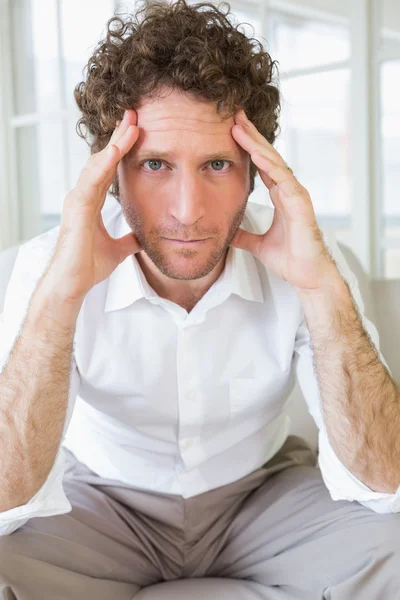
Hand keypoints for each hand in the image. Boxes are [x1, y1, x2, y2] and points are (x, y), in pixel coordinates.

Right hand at [44, 109, 141, 303]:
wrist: (73, 284)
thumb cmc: (88, 266)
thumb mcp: (118, 250)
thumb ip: (129, 241)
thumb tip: (142, 238)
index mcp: (92, 202)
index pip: (110, 169)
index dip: (122, 150)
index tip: (137, 131)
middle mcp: (83, 196)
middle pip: (103, 160)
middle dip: (119, 138)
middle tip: (134, 115)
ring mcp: (78, 200)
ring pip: (98, 165)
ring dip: (115, 144)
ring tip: (131, 124)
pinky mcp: (77, 208)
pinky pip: (92, 181)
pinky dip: (104, 165)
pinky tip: (116, 150)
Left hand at [229, 110, 339, 291]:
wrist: (307, 276)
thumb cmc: (290, 260)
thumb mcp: (258, 245)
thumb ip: (244, 237)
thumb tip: (227, 234)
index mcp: (280, 196)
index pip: (261, 166)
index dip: (247, 147)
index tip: (230, 131)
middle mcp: (288, 191)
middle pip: (267, 157)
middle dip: (251, 136)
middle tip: (233, 115)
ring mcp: (296, 195)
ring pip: (275, 162)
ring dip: (257, 144)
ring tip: (239, 126)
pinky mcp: (301, 204)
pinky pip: (284, 180)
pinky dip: (271, 165)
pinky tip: (257, 152)